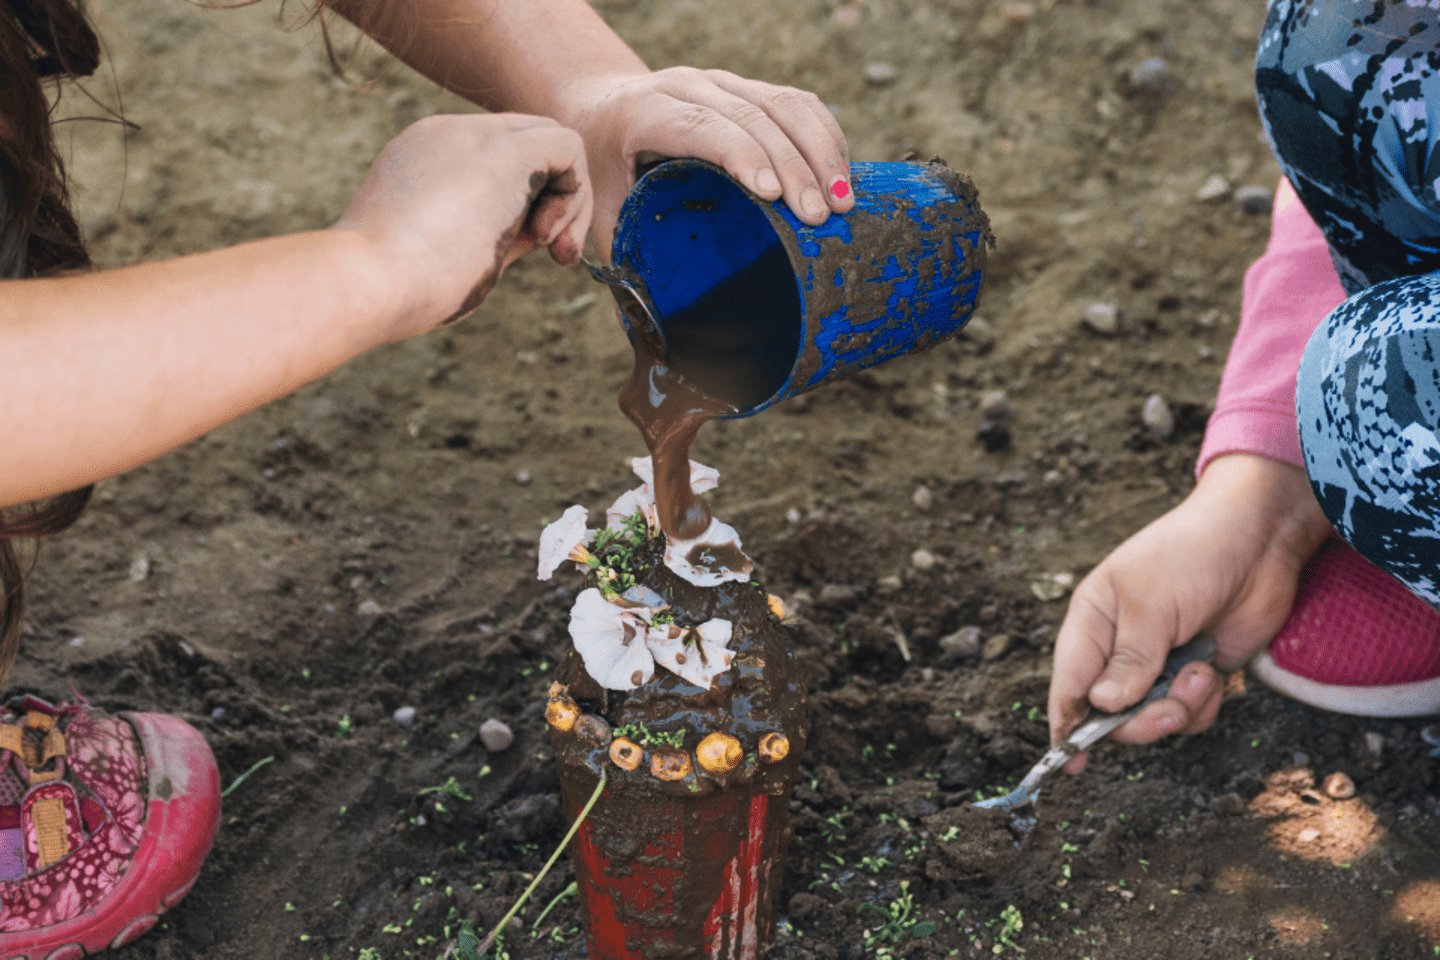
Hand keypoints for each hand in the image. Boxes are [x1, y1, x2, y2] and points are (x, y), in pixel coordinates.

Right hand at [334, 113, 592, 335]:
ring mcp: (475, 136)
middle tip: (552, 254)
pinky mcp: (504, 151)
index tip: (530, 249)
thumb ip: (496, 233)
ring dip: (571, 202)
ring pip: (556, 142)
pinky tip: (550, 238)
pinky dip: (576, 197)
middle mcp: (449, 135)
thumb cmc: (400, 287)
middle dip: (556, 199)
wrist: (368, 280)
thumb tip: (540, 232)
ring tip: (551, 250)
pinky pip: (569, 148)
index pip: (499, 158)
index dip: (529, 202)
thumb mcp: (452, 254)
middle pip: (532, 142)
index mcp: (426, 157)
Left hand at [556, 67, 853, 256]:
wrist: (601, 107)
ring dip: (820, 151)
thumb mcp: (599, 212)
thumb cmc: (603, 171)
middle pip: (751, 116)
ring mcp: (721, 82)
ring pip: (783, 104)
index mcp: (643, 114)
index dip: (739, 154)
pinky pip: (796, 103)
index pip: (699, 126)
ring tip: (844, 202)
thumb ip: (618, 262)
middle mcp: (686, 86)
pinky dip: (824, 136)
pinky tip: (842, 175)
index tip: (772, 195)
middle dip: (793, 166)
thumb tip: (644, 337)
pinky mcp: (748, 87)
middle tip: (821, 218)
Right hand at [1047, 454, 1333, 771]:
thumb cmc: (1190, 555)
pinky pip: (1189, 713)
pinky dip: (1203, 704)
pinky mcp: (1196, 672)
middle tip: (1171, 712)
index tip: (1070, 760)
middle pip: (1111, 713)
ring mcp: (1159, 662)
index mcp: (1092, 623)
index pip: (1069, 684)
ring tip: (1201, 673)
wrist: (1259, 540)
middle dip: (1142, 720)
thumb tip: (1102, 706)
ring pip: (1153, 717)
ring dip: (1180, 707)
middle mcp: (1120, 647)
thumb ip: (1128, 661)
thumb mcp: (1150, 606)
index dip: (1065, 724)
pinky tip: (1214, 673)